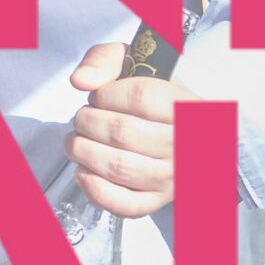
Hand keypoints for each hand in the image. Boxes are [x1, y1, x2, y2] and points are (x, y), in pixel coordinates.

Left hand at [64, 42, 196, 217]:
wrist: (179, 129)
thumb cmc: (153, 97)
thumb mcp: (133, 63)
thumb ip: (104, 60)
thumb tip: (82, 80)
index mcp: (186, 105)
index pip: (141, 96)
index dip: (106, 95)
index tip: (99, 96)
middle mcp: (185, 143)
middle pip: (122, 132)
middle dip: (87, 122)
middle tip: (84, 118)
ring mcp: (173, 175)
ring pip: (118, 167)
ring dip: (83, 151)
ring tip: (78, 141)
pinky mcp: (158, 200)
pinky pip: (126, 204)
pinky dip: (96, 189)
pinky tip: (84, 171)